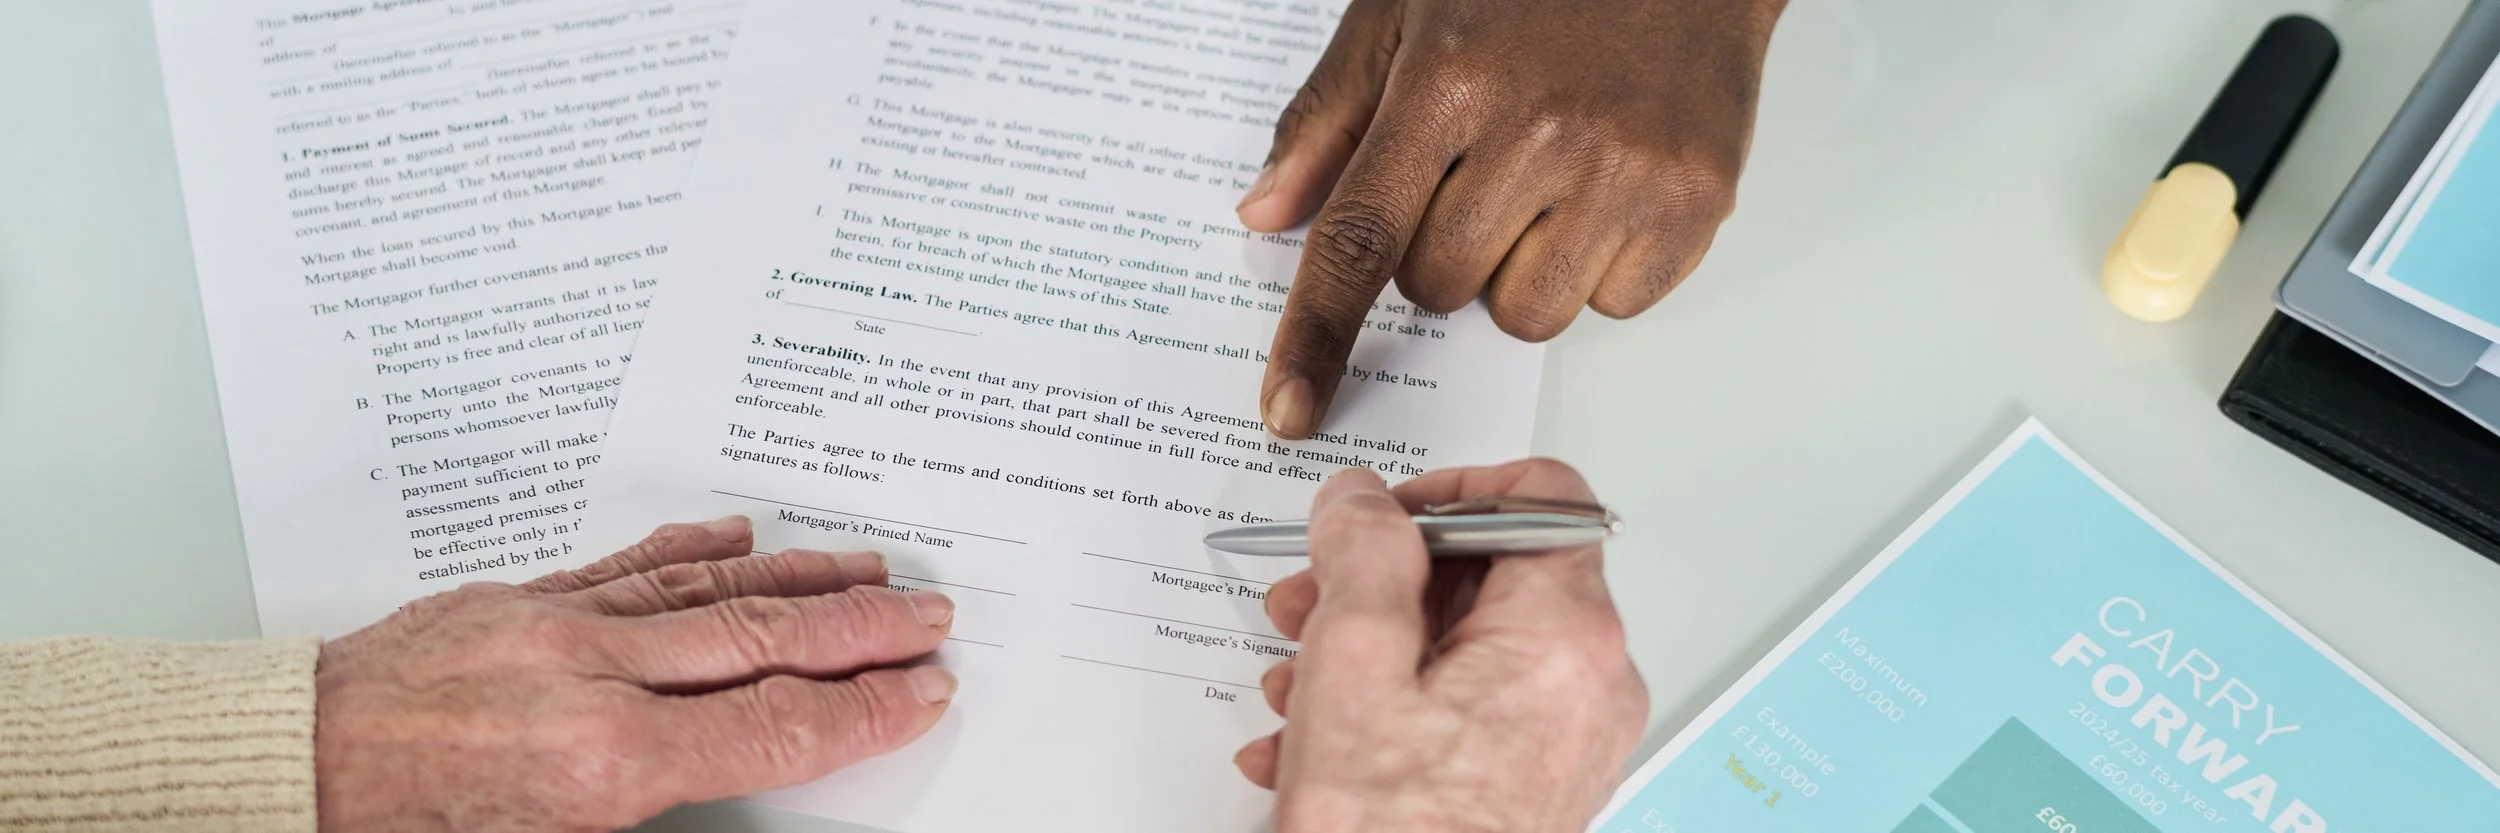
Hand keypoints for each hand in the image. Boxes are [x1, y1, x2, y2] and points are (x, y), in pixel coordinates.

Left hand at [314, 517, 958, 831]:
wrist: (285, 774)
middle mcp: (594, 680)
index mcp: (608, 763)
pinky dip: (695, 549)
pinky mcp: (519, 598)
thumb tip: (746, 765)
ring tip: (868, 570)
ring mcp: (557, 627)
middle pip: (764, 644)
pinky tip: (742, 536)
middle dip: (861, 631)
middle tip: (929, 615)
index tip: (922, 692)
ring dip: (803, 579)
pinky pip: (628, 564)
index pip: (777, 728)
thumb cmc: (410, 830)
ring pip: (709, 591)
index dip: (864, 710)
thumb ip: (660, 805)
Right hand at [1234, 461, 1647, 831]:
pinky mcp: (1536, 785)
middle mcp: (1589, 685)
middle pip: (1493, 576)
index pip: (1542, 498)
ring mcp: (1567, 742)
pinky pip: (1467, 712)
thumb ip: (1363, 556)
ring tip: (1295, 686)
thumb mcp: (1353, 668)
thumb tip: (1363, 502)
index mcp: (1565, 637)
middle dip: (1382, 583)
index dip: (1449, 490)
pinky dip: (1392, 708)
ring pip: (1467, 648)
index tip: (1380, 515)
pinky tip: (1315, 743)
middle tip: (1308, 601)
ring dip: (1370, 651)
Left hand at [1243, 0, 1786, 437]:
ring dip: (1521, 272)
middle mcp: (1540, 133)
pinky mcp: (1693, 202)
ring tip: (1551, 179)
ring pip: (1526, 315)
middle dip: (1444, 252)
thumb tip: (1266, 213)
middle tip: (1483, 173)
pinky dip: (1601, 268)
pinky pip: (1613, 306)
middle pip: (1440, 288)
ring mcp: (1625, 172)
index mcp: (1451, 84)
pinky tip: (1609, 186)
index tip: (1287, 411)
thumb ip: (1328, 118)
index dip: (1317, 336)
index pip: (1361, 239)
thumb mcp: (1402, 12)